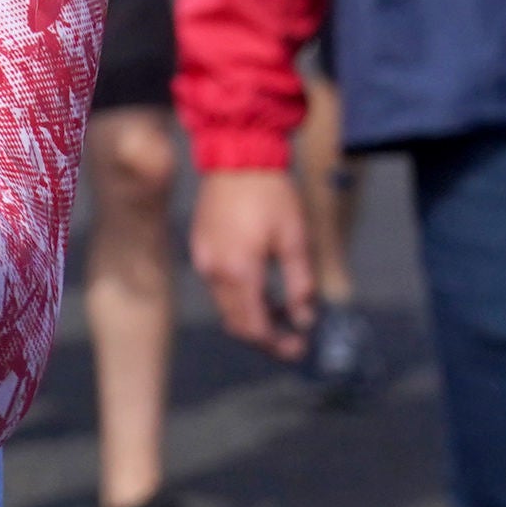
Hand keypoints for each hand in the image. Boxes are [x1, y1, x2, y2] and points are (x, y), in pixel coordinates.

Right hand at [191, 167, 315, 360]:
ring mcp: (203, 260)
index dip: (276, 344)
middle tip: (291, 341)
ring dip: (251, 317)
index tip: (299, 348)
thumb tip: (305, 318)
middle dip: (264, 338)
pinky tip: (260, 290)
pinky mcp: (200, 248)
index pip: (254, 326)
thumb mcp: (295, 239)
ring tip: (280, 313)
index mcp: (240, 272)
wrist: (236, 158)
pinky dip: (238, 297)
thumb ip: (301, 283)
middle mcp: (215, 272)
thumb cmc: (271, 196)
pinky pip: (217, 286)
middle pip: (236, 323)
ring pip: (225, 306)